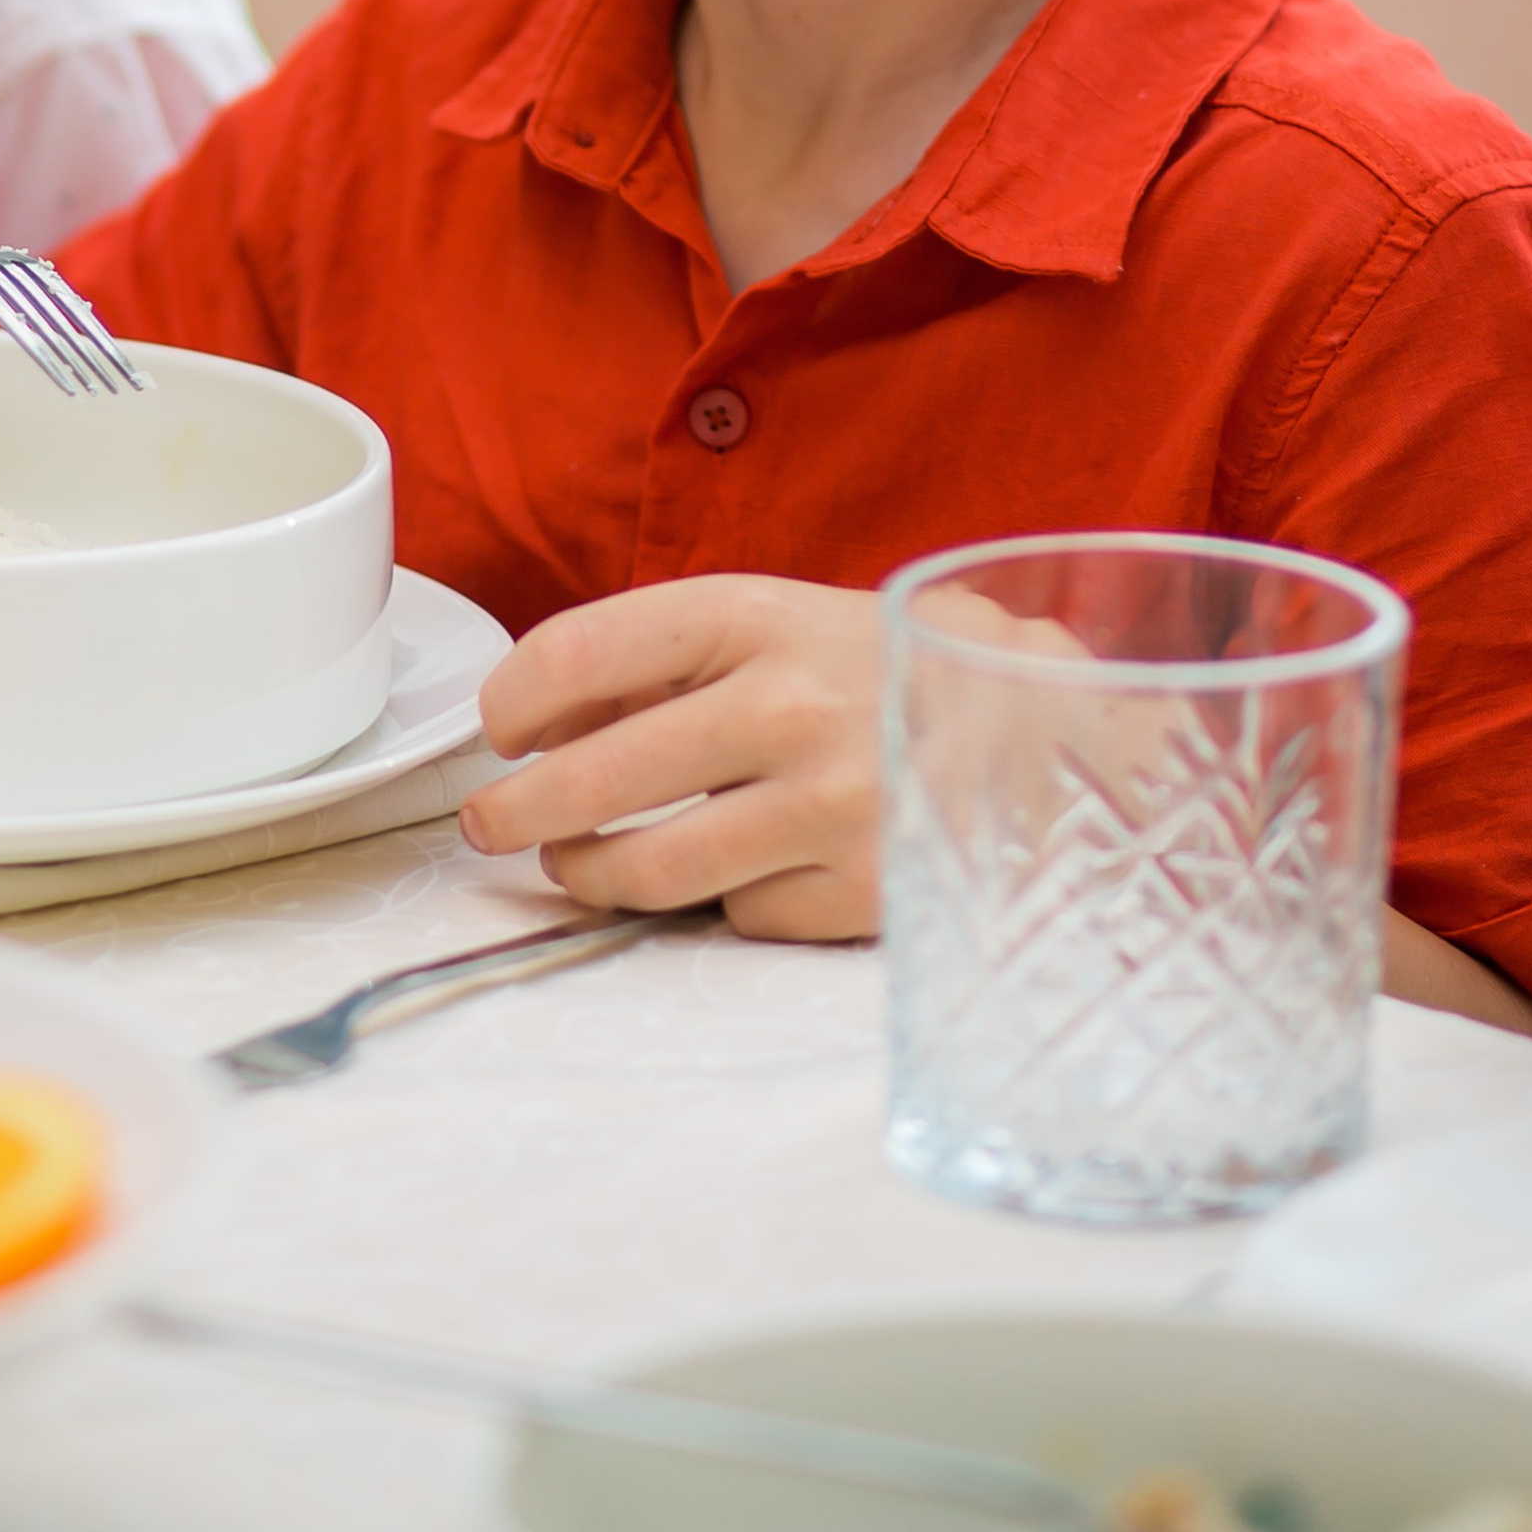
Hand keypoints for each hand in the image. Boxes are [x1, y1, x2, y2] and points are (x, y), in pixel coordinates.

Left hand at [459, 575, 881, 940]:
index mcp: (757, 617)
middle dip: (518, 811)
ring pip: (652, 871)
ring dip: (590, 874)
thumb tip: (539, 724)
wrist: (1037, 725)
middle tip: (494, 822)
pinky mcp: (861, 890)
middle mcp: (790, 707)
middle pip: (598, 778)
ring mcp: (829, 806)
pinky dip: (726, 898)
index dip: (515, 699)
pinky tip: (746, 866)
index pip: (584, 651)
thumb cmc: (877, 671)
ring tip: (579, 863)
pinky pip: (742, 914)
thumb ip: (665, 663)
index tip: (503, 728)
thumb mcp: (778, 624)